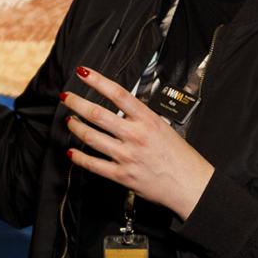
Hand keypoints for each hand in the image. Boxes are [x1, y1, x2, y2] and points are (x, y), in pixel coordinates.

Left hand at [64, 66, 213, 220]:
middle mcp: (135, 135)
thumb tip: (122, 108)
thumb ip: (141, 118)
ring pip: (91, 137)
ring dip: (75, 127)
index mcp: (148, 120)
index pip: (118, 93)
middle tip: (66, 97)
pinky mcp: (122, 175)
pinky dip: (79, 157)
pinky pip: (93, 164)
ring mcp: (127, 155)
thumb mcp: (163, 127)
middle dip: (77, 103)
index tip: (83, 73)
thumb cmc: (180, 157)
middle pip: (97, 114)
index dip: (97, 80)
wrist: (191, 185)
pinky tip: (72, 152)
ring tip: (69, 121)